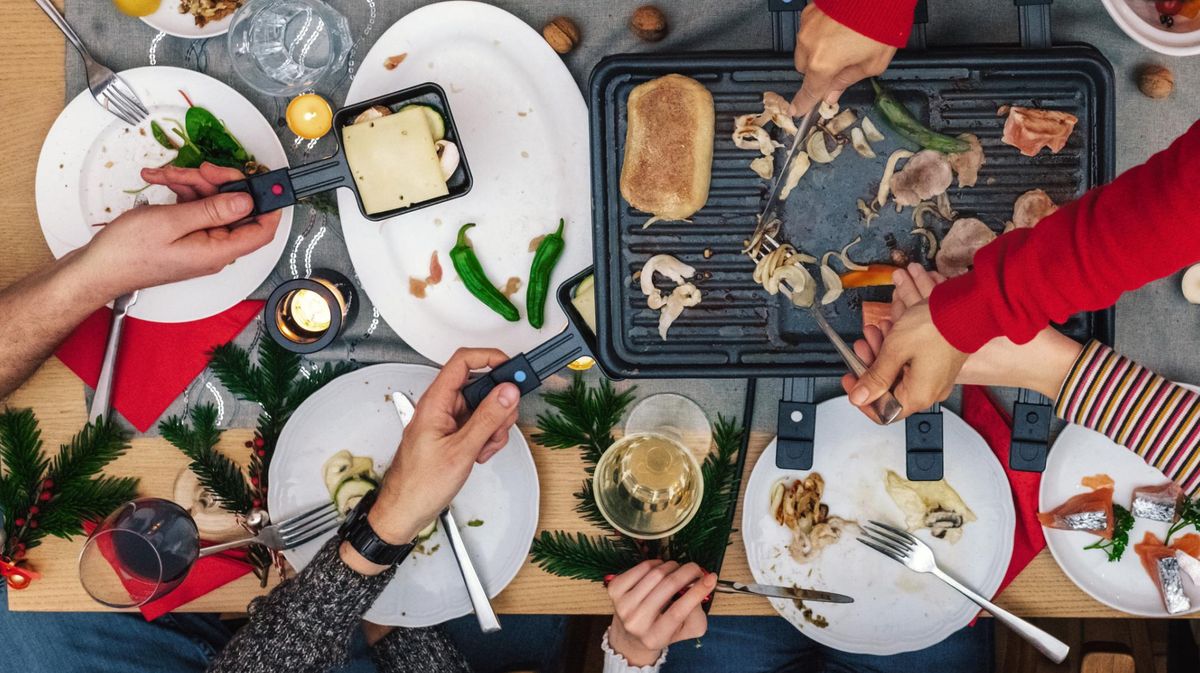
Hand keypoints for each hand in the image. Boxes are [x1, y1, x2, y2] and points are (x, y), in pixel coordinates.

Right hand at [79, 163, 280, 298]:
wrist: (98, 267)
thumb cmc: (128, 253)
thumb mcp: (172, 223)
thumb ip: (213, 210)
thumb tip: (246, 200)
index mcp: (218, 251)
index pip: (262, 231)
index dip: (268, 205)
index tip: (264, 182)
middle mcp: (214, 248)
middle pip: (234, 207)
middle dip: (216, 182)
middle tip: (199, 169)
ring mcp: (200, 240)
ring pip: (210, 202)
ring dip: (192, 183)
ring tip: (166, 175)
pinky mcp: (186, 234)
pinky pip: (194, 207)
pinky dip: (180, 191)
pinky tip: (162, 181)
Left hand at [368, 348, 519, 545]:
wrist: (404, 511)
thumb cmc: (419, 485)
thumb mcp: (461, 450)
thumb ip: (487, 418)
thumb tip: (507, 392)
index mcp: (436, 402)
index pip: (463, 362)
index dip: (489, 358)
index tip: (511, 369)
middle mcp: (441, 407)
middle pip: (480, 386)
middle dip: (498, 405)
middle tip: (502, 423)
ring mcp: (447, 421)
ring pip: (483, 409)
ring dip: (493, 427)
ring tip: (484, 447)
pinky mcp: (452, 435)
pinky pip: (478, 426)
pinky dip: (486, 439)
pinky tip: (479, 454)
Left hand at [607, 560, 713, 666]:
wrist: (631, 635)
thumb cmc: (664, 630)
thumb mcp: (686, 630)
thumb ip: (697, 613)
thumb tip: (704, 582)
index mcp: (655, 637)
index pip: (678, 611)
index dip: (696, 592)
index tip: (711, 577)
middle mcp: (635, 623)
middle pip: (667, 588)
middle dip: (688, 572)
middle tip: (697, 569)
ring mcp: (622, 605)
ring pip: (655, 574)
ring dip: (672, 566)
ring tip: (678, 570)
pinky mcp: (614, 590)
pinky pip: (640, 567)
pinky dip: (655, 564)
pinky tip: (660, 569)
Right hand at [790, 4, 897, 113]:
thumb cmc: (881, 23)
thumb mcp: (873, 64)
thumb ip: (848, 80)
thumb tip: (833, 93)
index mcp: (823, 63)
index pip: (809, 91)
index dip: (803, 103)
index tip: (797, 110)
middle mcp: (809, 44)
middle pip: (804, 69)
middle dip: (818, 72)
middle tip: (839, 67)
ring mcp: (807, 26)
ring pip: (804, 49)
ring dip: (818, 52)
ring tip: (842, 43)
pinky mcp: (810, 12)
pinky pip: (808, 31)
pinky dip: (819, 34)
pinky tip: (838, 29)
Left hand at [842, 264, 1083, 401]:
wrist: (968, 308)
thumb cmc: (934, 328)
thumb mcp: (895, 350)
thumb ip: (875, 377)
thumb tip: (858, 398)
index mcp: (917, 396)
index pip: (883, 412)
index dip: (863, 399)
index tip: (850, 378)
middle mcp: (927, 392)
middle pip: (889, 390)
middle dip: (870, 367)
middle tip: (861, 345)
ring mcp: (934, 379)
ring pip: (898, 372)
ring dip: (881, 352)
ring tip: (874, 330)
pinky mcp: (938, 364)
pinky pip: (911, 362)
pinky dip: (897, 348)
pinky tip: (890, 329)